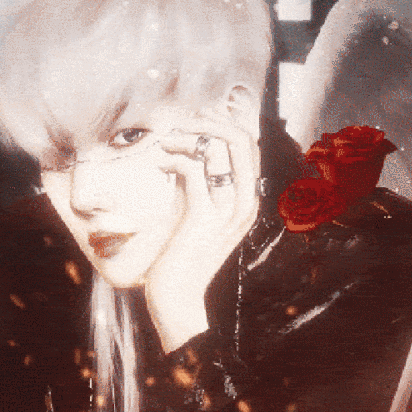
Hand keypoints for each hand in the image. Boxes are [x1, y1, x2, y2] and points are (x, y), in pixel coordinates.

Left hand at [144, 109, 259, 352]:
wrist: (177, 295)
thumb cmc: (181, 254)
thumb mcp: (193, 210)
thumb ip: (195, 181)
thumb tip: (185, 148)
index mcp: (248, 202)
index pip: (252, 148)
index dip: (229, 124)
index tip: (203, 116)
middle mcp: (245, 204)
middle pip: (242, 141)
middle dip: (212, 123)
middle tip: (185, 122)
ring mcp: (227, 211)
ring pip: (218, 150)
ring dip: (187, 138)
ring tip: (166, 144)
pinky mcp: (203, 217)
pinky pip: (193, 169)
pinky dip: (173, 159)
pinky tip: (159, 164)